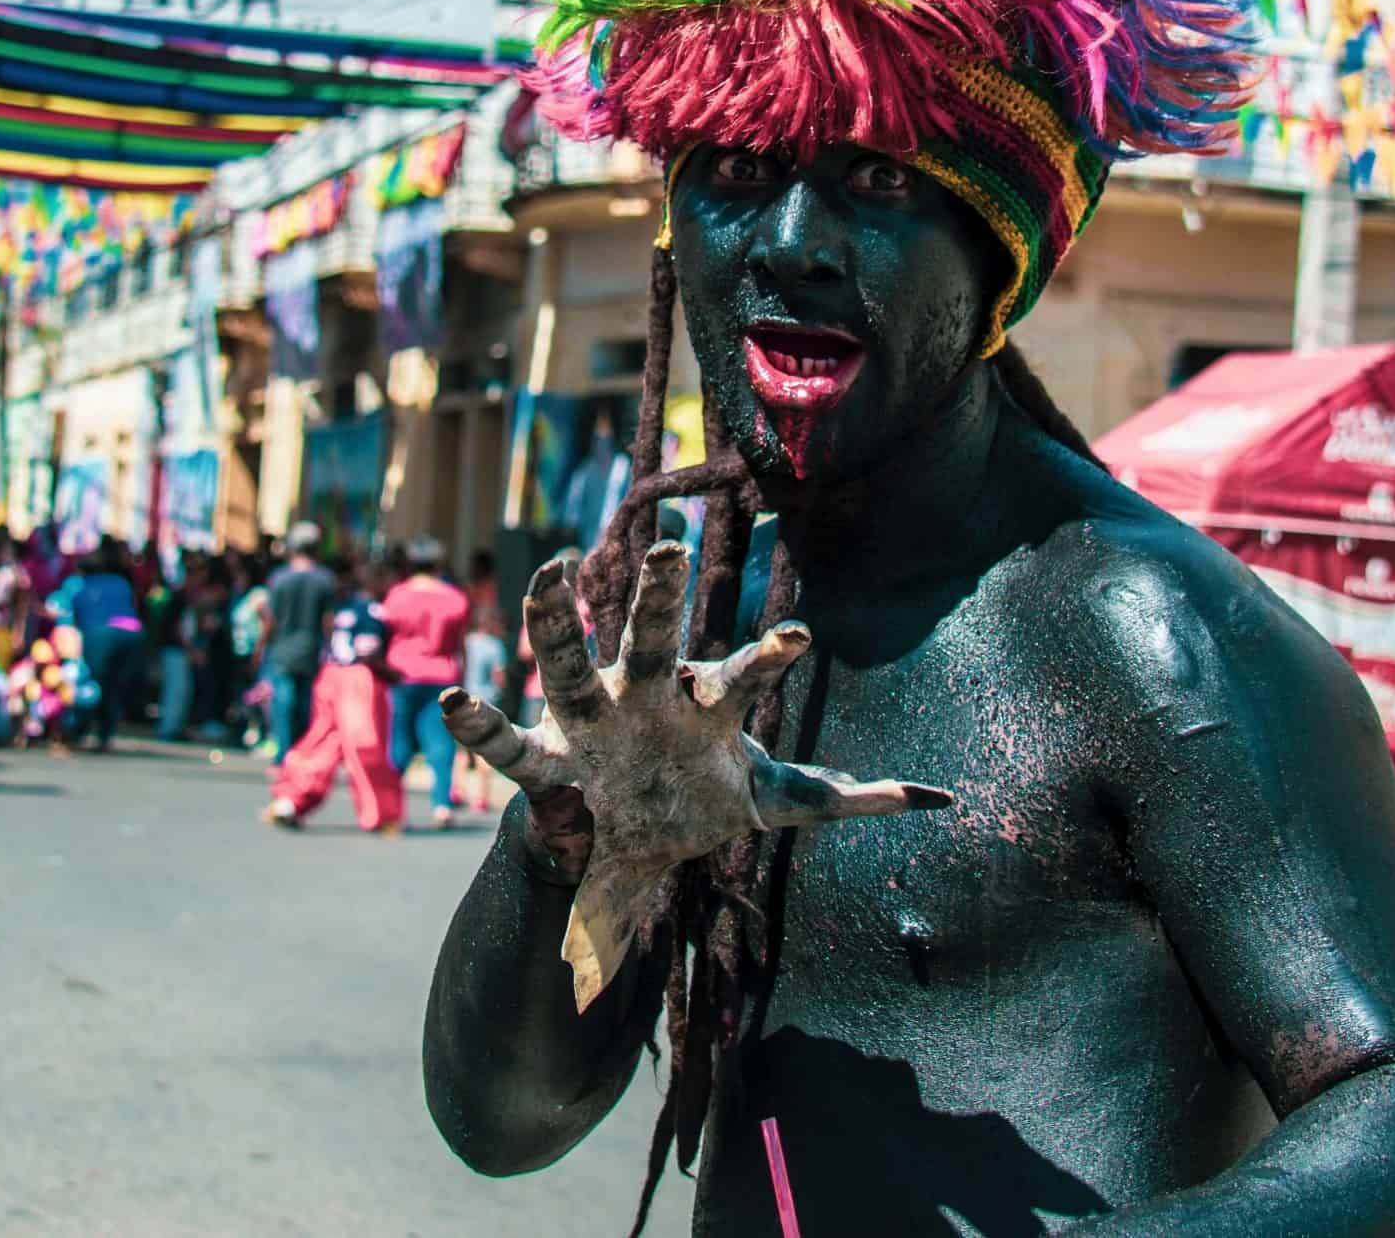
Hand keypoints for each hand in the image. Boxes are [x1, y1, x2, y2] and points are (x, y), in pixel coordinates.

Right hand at [441, 543, 951, 1010]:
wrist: (625, 849)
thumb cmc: (700, 804)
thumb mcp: (776, 803)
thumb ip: (848, 798)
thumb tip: (943, 797)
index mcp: (704, 704)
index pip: (742, 672)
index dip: (770, 656)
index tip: (802, 638)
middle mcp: (646, 696)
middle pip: (656, 638)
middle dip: (662, 595)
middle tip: (675, 544)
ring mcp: (592, 721)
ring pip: (574, 663)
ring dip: (560, 620)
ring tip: (547, 572)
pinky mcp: (548, 762)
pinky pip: (508, 744)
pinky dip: (479, 725)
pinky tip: (451, 703)